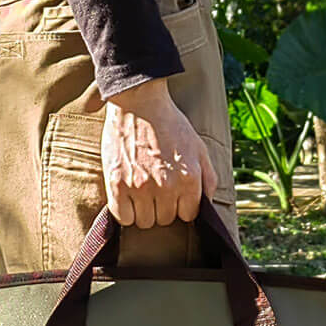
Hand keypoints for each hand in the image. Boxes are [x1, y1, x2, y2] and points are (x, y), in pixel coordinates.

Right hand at [102, 79, 218, 227]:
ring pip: (145, 222)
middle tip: (157, 187)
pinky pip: (123, 217)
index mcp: (190, 179)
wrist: (140, 103)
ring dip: (144, 210)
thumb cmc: (170, 124)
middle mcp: (167, 187)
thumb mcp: (199, 148)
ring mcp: (140, 187)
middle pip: (166, 219)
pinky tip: (128, 197)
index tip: (175, 194)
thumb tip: (207, 204)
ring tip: (142, 190)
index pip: (188, 215)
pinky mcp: (117, 185)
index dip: (182, 205)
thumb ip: (209, 179)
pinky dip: (125, 212)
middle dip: (163, 206)